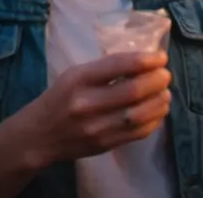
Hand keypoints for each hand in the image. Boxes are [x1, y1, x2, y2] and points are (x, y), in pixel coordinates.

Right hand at [0, 51, 171, 170]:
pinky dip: (155, 119)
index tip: (161, 58)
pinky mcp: (103, 145)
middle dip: (159, 80)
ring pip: (141, 114)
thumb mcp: (76, 75)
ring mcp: (95, 127)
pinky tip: (157, 111)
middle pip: (135, 90)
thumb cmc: (60, 99)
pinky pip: (139, 132)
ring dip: (161, 101)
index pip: (120, 65)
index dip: (148, 60)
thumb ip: (108, 68)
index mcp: (78, 80)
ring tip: (165, 93)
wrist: (37, 137)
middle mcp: (86, 104)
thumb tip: (148, 61)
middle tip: (165, 76)